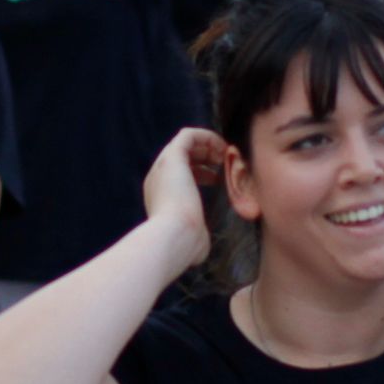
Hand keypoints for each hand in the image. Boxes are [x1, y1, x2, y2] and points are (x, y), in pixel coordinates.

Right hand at [140, 124, 230, 266]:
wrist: (173, 237)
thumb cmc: (185, 244)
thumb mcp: (192, 239)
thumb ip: (195, 237)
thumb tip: (200, 247)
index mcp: (160, 197)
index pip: (179, 176)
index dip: (201, 173)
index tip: (220, 178)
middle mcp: (157, 179)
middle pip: (181, 157)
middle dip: (205, 157)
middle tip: (225, 162)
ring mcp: (162, 167)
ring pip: (184, 144)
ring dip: (207, 145)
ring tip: (226, 153)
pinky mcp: (171, 157)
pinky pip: (188, 135)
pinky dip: (207, 137)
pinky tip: (222, 147)